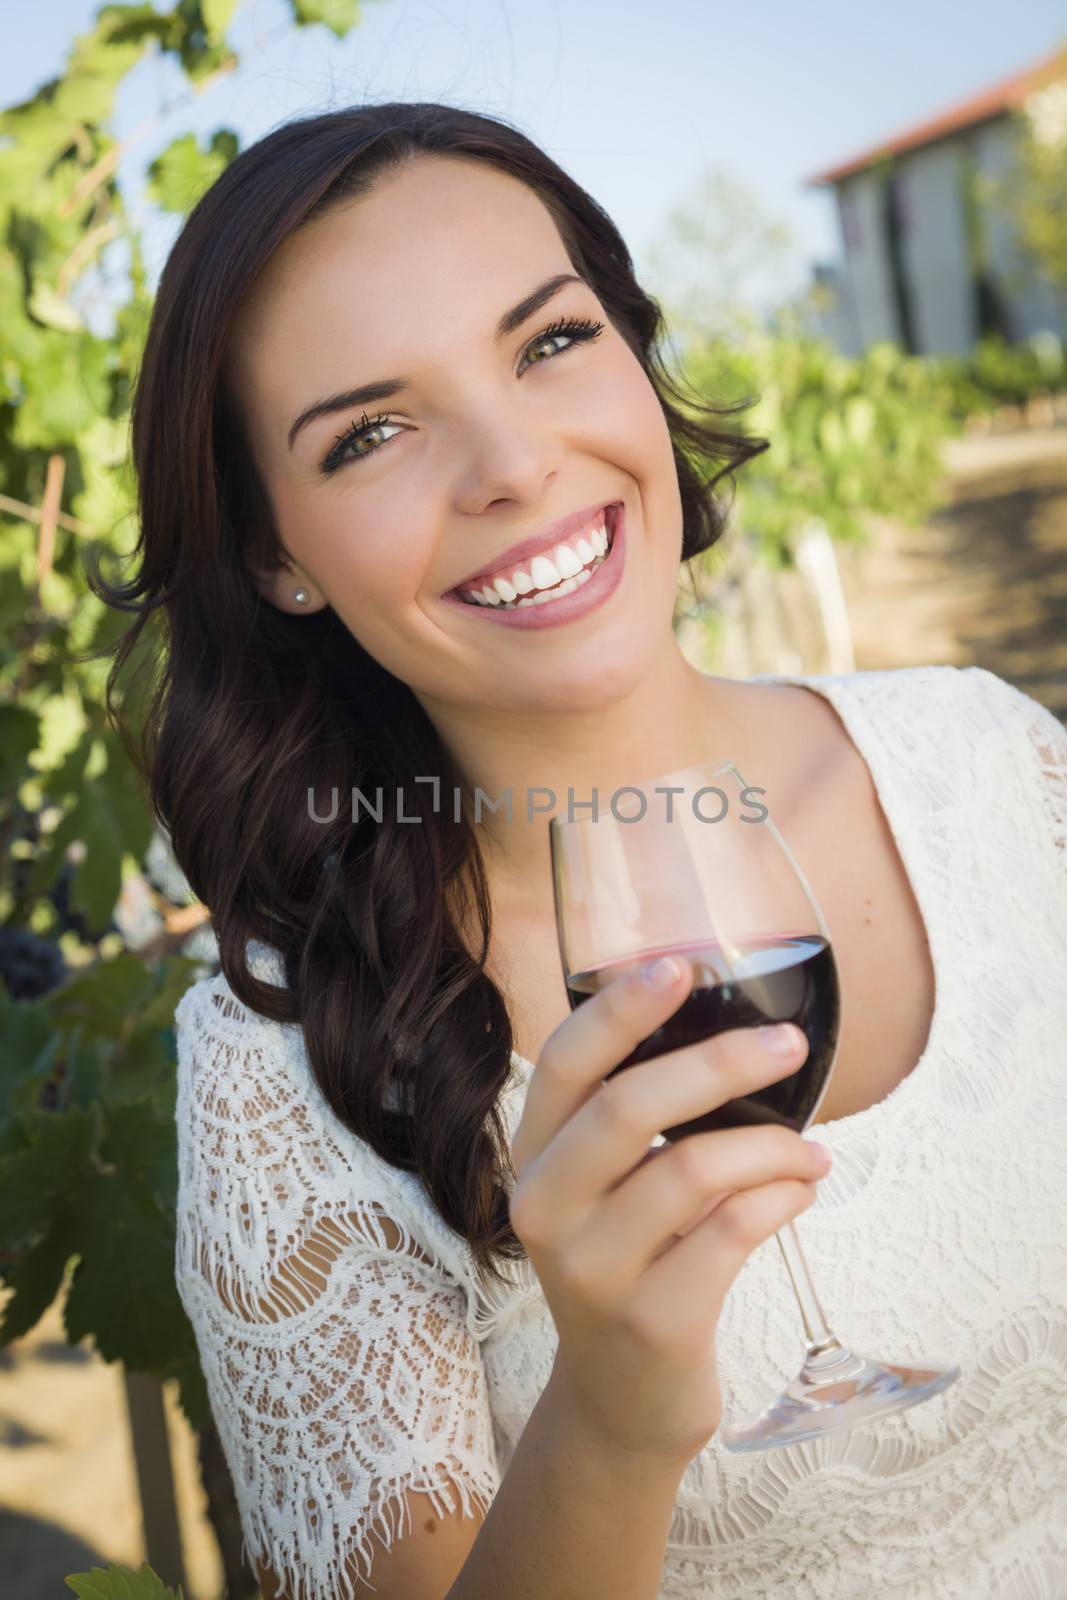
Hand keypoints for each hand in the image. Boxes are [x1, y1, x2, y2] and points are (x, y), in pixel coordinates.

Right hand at [509, 954, 828, 1465]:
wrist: (621, 1399)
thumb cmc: (630, 1260)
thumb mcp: (605, 1188)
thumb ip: (636, 1118)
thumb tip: (735, 1026)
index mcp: (534, 1157)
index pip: (564, 1062)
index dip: (619, 1008)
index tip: (680, 965)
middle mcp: (544, 1209)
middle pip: (629, 1106)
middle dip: (721, 1062)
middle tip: (789, 1043)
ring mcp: (593, 1270)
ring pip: (694, 1168)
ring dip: (772, 1145)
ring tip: (810, 1148)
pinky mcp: (652, 1321)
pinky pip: (734, 1232)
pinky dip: (781, 1196)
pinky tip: (801, 1188)